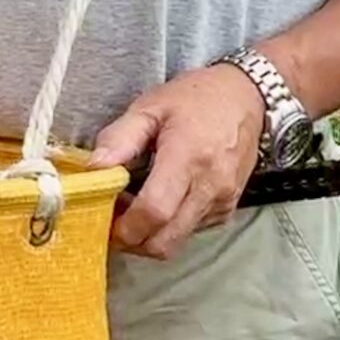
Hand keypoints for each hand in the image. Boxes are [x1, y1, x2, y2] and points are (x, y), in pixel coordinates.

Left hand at [89, 63, 266, 259]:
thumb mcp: (151, 106)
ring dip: (149, 236)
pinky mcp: (228, 208)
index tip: (102, 218)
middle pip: (164, 241)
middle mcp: (209, 186)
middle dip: (132, 242)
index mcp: (187, 157)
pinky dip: (169, 228)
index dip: (124, 226)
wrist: (245, 97)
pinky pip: (192, 232)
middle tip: (111, 222)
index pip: (154, 212)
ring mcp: (222, 201)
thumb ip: (120, 138)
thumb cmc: (194, 98)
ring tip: (132, 210)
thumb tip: (94, 168)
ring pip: (177, 241)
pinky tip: (159, 203)